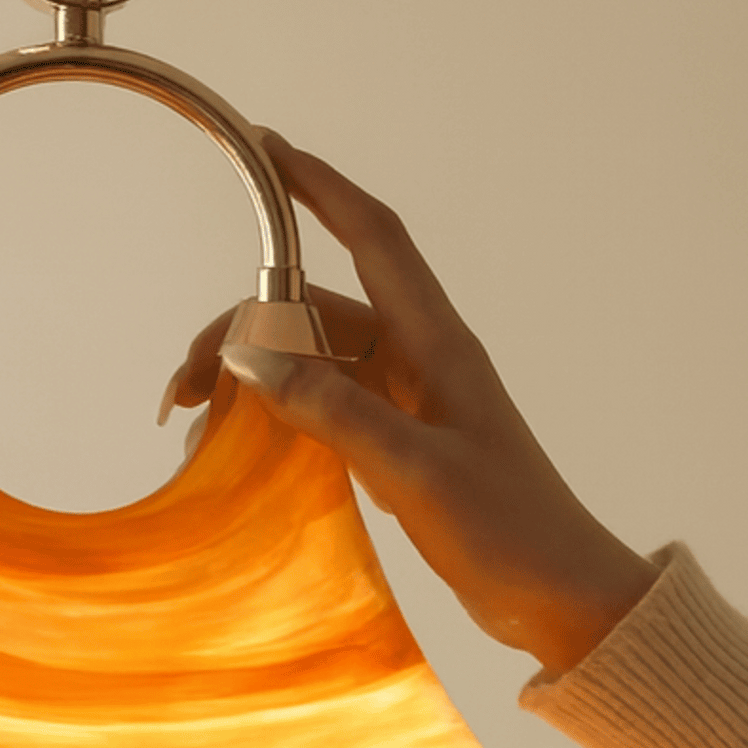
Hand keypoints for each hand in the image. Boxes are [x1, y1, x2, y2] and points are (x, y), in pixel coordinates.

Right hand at [165, 132, 655, 679]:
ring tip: (199, 421)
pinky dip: (281, 416)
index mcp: (439, 345)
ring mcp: (411, 404)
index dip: (321, 187)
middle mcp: (423, 360)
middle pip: (318, 310)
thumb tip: (255, 358)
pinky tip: (244, 446)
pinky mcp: (403, 447)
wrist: (562, 597)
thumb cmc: (509, 531)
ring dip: (256, 377)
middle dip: (245, 326)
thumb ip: (337, 413)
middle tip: (185, 384)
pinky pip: (327, 409)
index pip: (373, 239)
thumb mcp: (416, 472)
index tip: (268, 149)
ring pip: (315, 362)